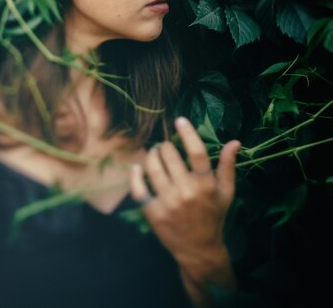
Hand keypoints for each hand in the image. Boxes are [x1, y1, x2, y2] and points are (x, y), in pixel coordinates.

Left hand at [130, 117, 240, 288]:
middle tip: (165, 146)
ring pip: (152, 167)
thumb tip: (235, 141)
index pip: (197, 152)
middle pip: (170, 156)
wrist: (199, 250)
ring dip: (150, 155)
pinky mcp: (153, 212)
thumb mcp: (226, 193)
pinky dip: (135, 175)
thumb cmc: (214, 217)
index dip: (188, 133)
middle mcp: (186, 192)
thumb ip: (228, 166)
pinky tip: (136, 168)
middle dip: (165, 146)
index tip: (179, 120)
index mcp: (206, 185)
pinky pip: (138, 188)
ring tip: (153, 153)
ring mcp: (168, 202)